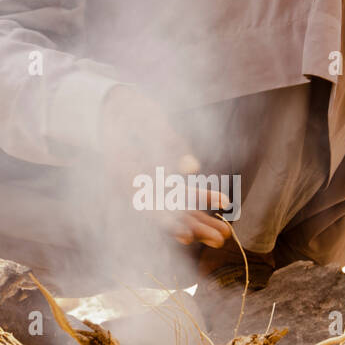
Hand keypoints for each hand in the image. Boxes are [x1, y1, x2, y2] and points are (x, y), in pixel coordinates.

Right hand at [99, 86, 231, 247]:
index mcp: (123, 177)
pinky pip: (184, 192)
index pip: (147, 207)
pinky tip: (223, 203)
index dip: (167, 223)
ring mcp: (151, 183)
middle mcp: (137, 185)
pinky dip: (203, 197)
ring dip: (203, 219)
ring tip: (226, 234)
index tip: (185, 237)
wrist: (118, 103)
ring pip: (179, 206)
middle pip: (168, 213)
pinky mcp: (163, 177)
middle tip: (220, 241)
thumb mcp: (146, 121)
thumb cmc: (127, 109)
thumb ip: (170, 144)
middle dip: (194, 227)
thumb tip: (194, 168)